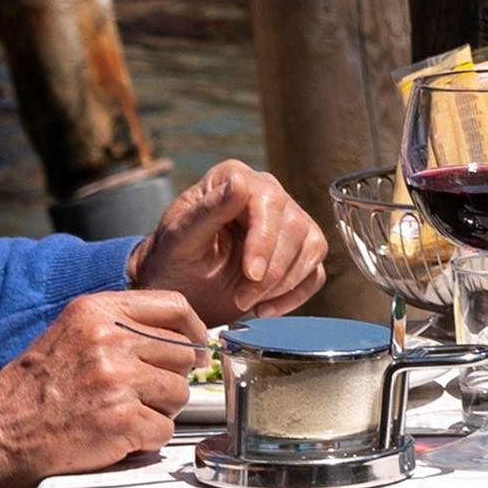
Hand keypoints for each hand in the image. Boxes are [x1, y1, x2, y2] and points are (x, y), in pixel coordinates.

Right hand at [0, 288, 207, 487]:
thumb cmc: (34, 387)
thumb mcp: (72, 332)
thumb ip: (121, 323)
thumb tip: (182, 334)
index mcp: (99, 311)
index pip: (174, 307)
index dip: (194, 330)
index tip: (197, 346)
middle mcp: (110, 340)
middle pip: (183, 354)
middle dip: (169, 378)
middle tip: (140, 394)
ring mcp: (117, 381)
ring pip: (179, 393)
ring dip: (158, 410)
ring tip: (123, 414)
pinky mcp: (120, 421)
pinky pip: (163, 430)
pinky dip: (146, 440)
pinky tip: (117, 437)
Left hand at [126, 161, 327, 322]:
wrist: (178, 290)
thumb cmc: (172, 261)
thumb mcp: (180, 239)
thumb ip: (209, 211)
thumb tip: (240, 183)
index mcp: (235, 178)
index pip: (269, 200)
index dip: (264, 239)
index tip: (250, 274)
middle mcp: (267, 193)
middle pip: (295, 226)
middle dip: (272, 271)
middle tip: (241, 299)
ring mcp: (287, 222)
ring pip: (312, 247)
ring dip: (283, 284)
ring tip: (247, 302)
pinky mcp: (299, 252)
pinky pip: (316, 271)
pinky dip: (295, 296)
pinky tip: (265, 308)